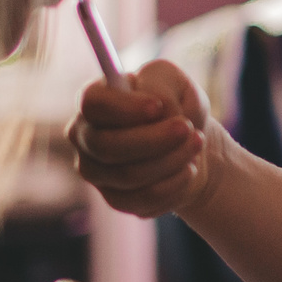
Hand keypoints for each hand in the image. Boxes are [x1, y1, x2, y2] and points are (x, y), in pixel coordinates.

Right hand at [69, 59, 220, 218]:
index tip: (158, 107)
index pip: (93, 105)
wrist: (190, 144)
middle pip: (106, 146)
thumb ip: (161, 85)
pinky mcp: (115, 199)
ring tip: (196, 143)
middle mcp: (85, 137)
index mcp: (94, 100)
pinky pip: (141, 199)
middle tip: (188, 129)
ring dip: (171, 160)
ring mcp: (95, 172)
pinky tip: (189, 169)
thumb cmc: (177, 106)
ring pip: (128, 175)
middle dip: (154, 139)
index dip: (124, 108)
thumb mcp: (176, 82)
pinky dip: (173, 184)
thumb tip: (159, 110)